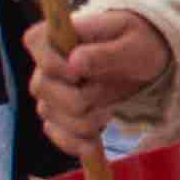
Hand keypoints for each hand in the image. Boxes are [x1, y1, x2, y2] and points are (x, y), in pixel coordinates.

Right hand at [33, 4, 177, 144]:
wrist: (145, 62)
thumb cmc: (139, 43)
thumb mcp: (132, 44)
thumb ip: (104, 53)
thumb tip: (74, 63)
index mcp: (56, 33)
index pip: (35, 45)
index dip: (56, 66)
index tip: (80, 72)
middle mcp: (44, 62)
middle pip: (43, 88)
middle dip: (80, 98)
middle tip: (107, 89)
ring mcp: (48, 90)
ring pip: (52, 116)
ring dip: (86, 120)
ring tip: (109, 108)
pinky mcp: (58, 114)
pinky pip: (56, 135)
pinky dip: (77, 143)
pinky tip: (95, 145)